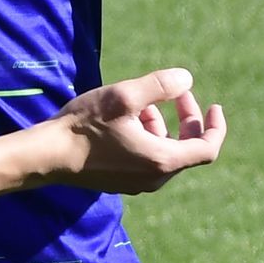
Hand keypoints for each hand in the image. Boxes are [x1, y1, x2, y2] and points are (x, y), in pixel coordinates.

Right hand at [52, 67, 225, 193]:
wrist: (48, 157)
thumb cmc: (84, 126)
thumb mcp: (123, 97)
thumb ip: (159, 85)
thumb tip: (186, 79)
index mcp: (162, 161)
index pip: (207, 149)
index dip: (215, 126)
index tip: (213, 105)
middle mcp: (153, 179)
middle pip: (187, 149)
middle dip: (187, 119)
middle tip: (178, 93)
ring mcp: (136, 183)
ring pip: (164, 153)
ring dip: (163, 126)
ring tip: (146, 102)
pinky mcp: (120, 182)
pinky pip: (147, 160)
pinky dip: (148, 137)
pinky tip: (128, 119)